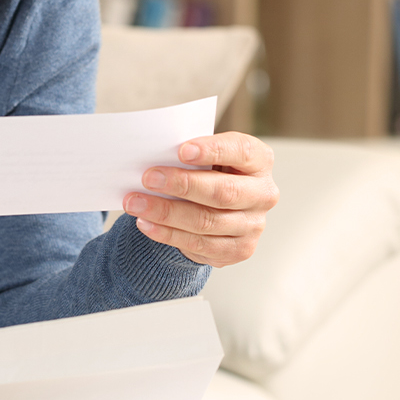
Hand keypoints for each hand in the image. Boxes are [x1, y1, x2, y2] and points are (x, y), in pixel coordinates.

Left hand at [125, 132, 277, 266]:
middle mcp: (264, 194)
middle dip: (182, 184)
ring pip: (206, 221)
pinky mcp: (239, 249)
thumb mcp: (208, 156)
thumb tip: (157, 157)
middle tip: (149, 178)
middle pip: (223, 191)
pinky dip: (167, 234)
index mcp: (260, 161)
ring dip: (166, 212)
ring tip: (136, 203)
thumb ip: (192, 155)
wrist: (217, 206)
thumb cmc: (209, 171)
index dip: (213, 150)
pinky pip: (199, 244)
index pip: (242, 151)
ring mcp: (254, 225)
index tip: (182, 150)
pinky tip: (146, 224)